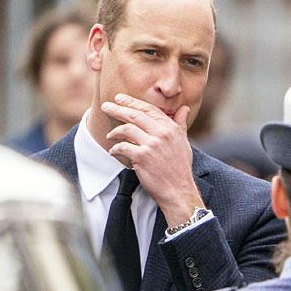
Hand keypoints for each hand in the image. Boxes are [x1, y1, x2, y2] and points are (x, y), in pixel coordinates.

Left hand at [101, 94, 204, 225]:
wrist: (178, 191)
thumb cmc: (180, 168)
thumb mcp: (183, 143)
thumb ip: (180, 124)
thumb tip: (184, 108)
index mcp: (171, 128)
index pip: (149, 109)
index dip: (132, 102)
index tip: (120, 99)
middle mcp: (162, 133)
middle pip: (135, 115)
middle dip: (118, 109)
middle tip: (106, 106)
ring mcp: (151, 145)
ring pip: (127, 129)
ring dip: (115, 132)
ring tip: (109, 136)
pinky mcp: (142, 157)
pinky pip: (123, 147)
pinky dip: (115, 149)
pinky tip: (113, 152)